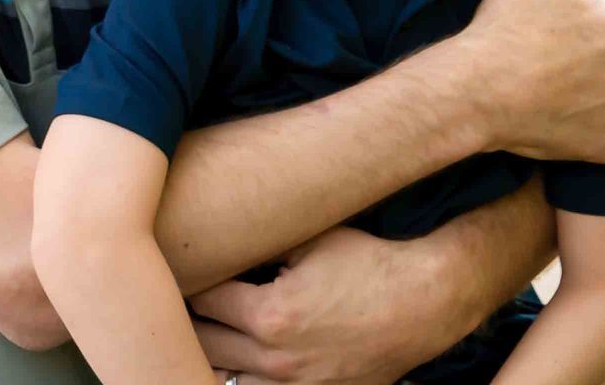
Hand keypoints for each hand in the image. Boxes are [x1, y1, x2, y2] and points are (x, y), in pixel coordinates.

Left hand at [185, 225, 431, 384]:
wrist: (423, 304)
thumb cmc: (369, 264)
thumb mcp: (312, 240)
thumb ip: (264, 244)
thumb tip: (227, 234)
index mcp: (269, 314)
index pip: (203, 300)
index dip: (191, 280)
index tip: (184, 269)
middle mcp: (276, 358)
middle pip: (204, 343)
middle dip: (190, 319)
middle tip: (181, 298)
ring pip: (224, 380)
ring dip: (210, 356)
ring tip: (203, 334)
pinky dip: (244, 378)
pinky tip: (237, 361)